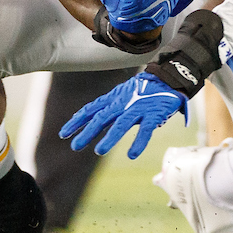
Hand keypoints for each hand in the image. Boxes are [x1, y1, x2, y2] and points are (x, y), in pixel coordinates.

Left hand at [59, 72, 187, 157]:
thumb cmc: (144, 89)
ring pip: (122, 123)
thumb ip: (109, 106)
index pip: (92, 109)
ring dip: (110, 137)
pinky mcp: (154, 114)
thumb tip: (91, 117)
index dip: (78, 120)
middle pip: (102, 117)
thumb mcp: (123, 94)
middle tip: (75, 146)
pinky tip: (132, 154)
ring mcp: (138, 108)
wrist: (169, 78)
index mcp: (115, 98)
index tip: (63, 133)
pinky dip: (139, 142)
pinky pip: (146, 129)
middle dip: (87, 131)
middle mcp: (123, 103)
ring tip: (99, 151)